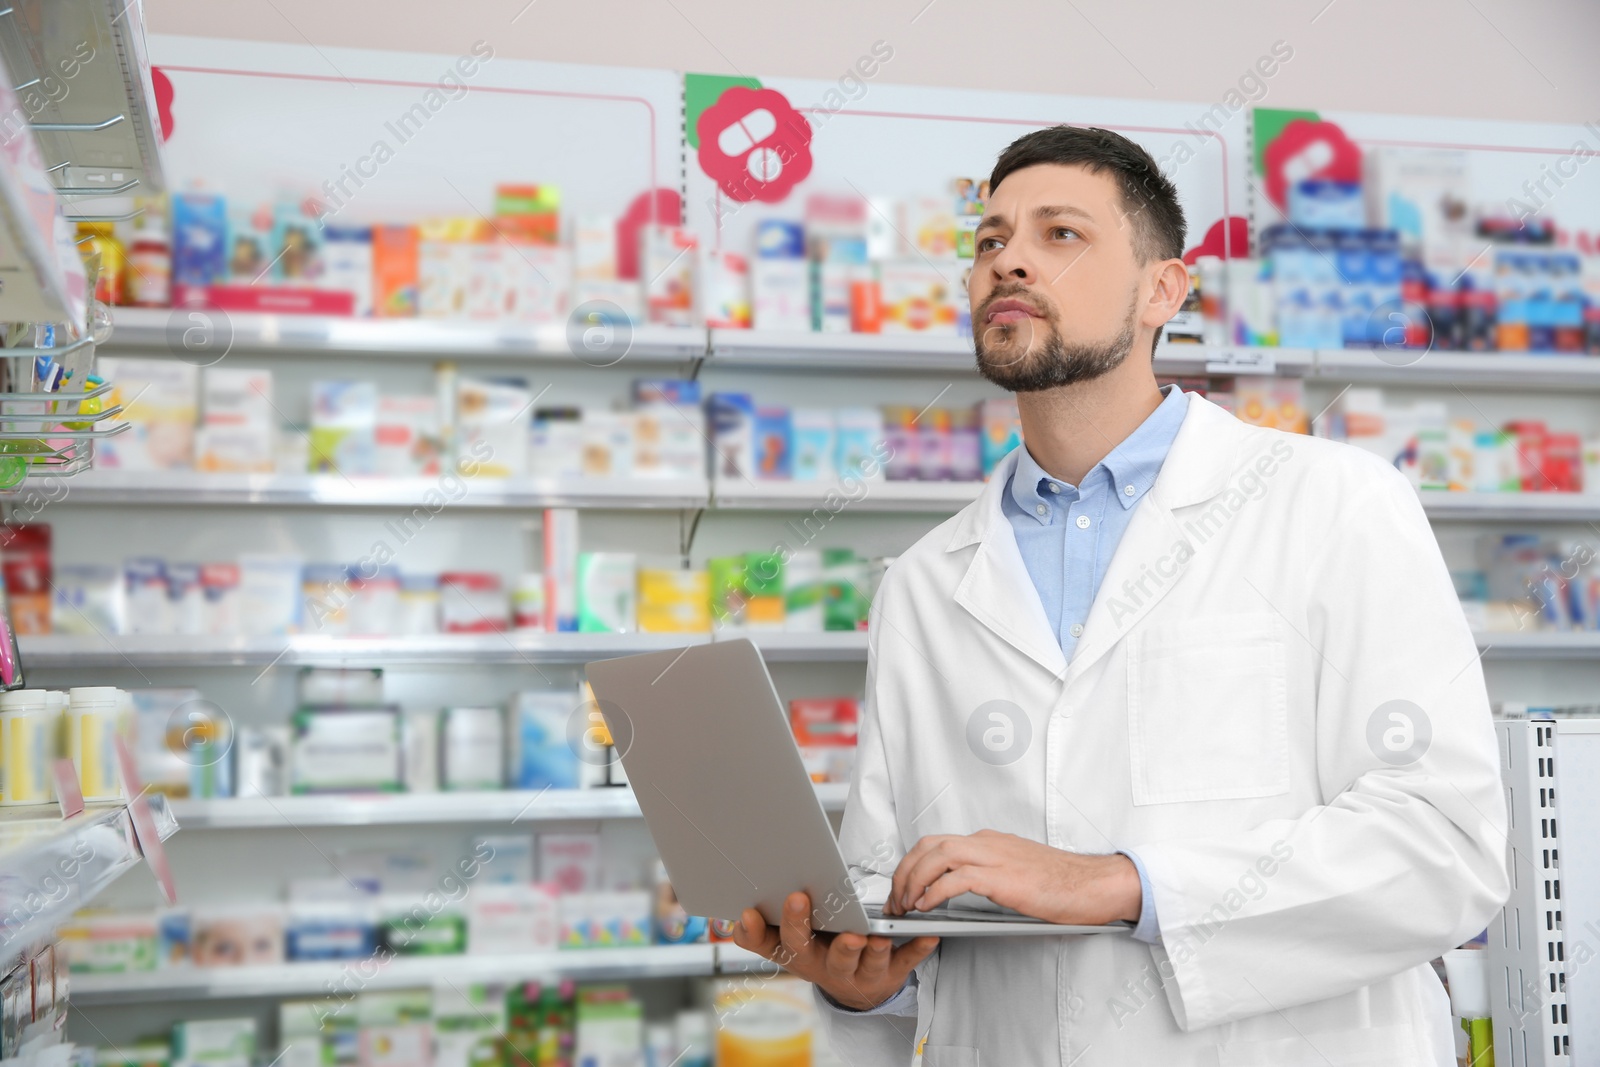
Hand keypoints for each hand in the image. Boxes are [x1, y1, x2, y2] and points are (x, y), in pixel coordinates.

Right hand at [731, 891, 939, 1010]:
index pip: (776, 943)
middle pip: (816, 952)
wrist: (856, 990)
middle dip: (808, 928)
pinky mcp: (891, 973)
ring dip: (866, 951)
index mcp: (800, 955)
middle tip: (802, 901)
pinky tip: (927, 936)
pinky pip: (906, 961)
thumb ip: (761, 932)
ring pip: (863, 964)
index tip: (750, 910)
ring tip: (868, 937)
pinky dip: (917, 950)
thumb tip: (739, 917)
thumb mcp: (787, 946)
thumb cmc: (821, 953)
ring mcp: (861, 972)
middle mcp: (827, 966)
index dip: (759, 930)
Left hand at [885, 830, 1141, 925]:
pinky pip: (956, 878)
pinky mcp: (1003, 877)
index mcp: (989, 841)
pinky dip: (935, 890)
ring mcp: (995, 857)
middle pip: (928, 845)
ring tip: (906, 905)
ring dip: (914, 880)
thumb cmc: (1062, 884)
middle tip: (895, 900)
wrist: (1095, 884)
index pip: (937, 843)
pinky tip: (927, 907)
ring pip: (937, 856)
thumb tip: (958, 891)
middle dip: (904, 871)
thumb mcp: (1016, 872)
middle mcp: (987, 842)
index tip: (902, 888)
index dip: (912, 864)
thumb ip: (988, 874)